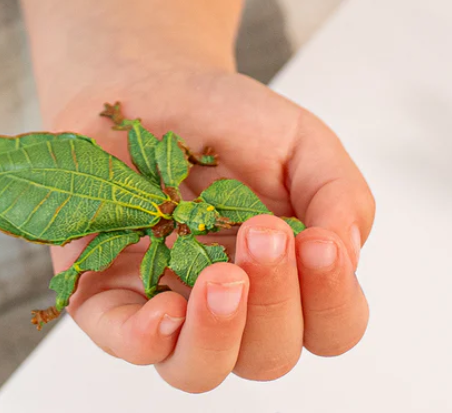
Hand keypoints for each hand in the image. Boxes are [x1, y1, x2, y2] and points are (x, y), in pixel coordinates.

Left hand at [48, 70, 374, 392]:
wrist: (154, 84)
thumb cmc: (232, 118)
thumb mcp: (303, 142)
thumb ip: (339, 193)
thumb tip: (346, 254)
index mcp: (289, 276)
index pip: (329, 326)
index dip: (332, 300)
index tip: (319, 244)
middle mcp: (233, 305)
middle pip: (268, 354)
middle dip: (274, 301)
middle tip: (262, 232)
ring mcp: (168, 302)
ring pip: (197, 368)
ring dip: (218, 334)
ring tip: (223, 279)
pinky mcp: (105, 291)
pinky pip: (122, 338)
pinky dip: (145, 338)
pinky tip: (164, 311)